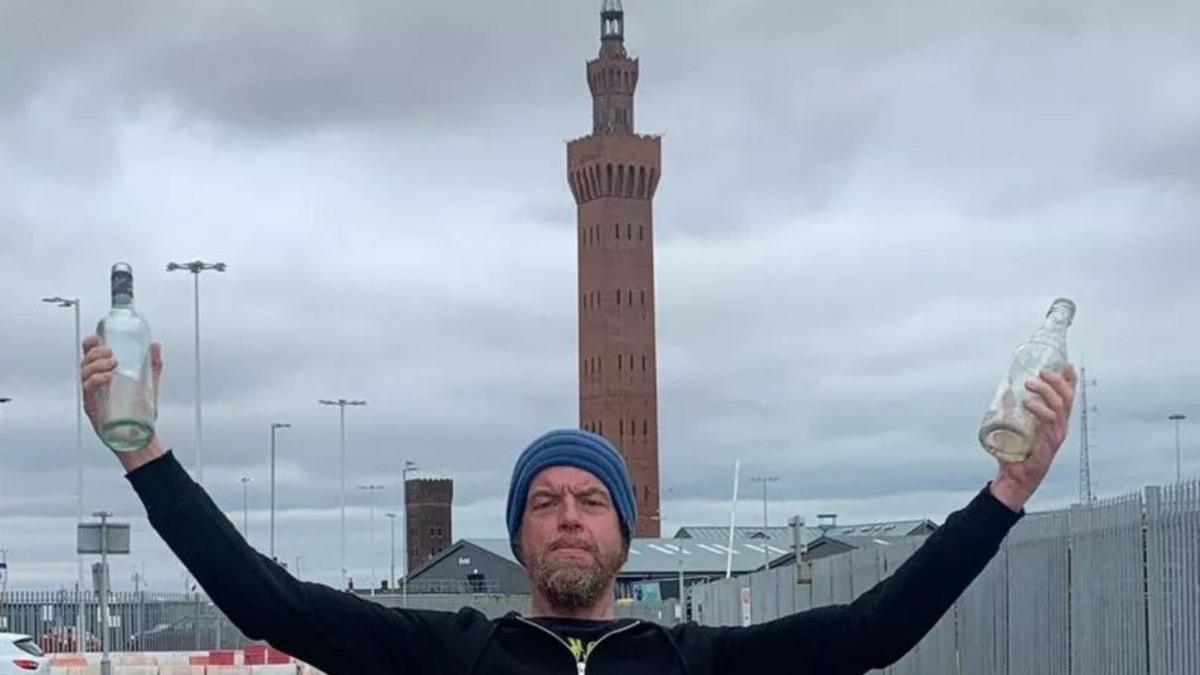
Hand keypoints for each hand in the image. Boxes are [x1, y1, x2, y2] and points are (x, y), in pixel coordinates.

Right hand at [81, 335, 166, 470]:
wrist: (140, 435)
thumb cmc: (141, 409)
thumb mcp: (150, 381)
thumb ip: (153, 362)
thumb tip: (155, 344)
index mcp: (104, 373)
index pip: (90, 354)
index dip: (90, 343)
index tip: (99, 337)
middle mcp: (95, 382)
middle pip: (85, 361)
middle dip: (95, 352)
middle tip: (111, 354)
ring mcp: (92, 394)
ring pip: (84, 373)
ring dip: (96, 364)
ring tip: (112, 364)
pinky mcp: (92, 406)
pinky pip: (87, 389)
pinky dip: (96, 379)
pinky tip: (107, 377)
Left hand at [989, 364, 1077, 511]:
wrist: (1015, 479)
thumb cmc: (1017, 455)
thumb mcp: (1016, 428)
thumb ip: (1012, 411)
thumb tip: (1004, 392)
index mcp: (1055, 421)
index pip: (1068, 397)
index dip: (1070, 381)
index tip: (1066, 364)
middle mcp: (1060, 426)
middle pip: (1067, 398)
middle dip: (1057, 381)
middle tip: (1042, 371)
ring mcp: (1057, 434)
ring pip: (1059, 406)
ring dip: (1046, 391)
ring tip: (1030, 383)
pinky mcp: (1050, 443)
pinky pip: (1049, 422)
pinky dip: (1039, 409)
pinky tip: (1028, 402)